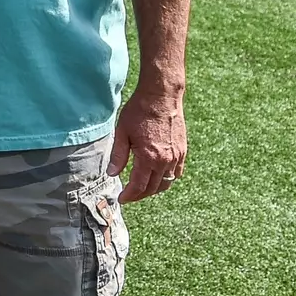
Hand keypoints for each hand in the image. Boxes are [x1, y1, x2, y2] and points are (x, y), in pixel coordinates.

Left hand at [108, 88, 186, 202]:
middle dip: (141, 194)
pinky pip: (177, 172)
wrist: (162, 96)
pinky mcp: (183, 150)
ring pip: (167, 182)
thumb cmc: (139, 111)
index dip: (130, 195)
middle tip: (130, 196)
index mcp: (149, 157)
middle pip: (154, 187)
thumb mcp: (122, 132)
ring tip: (142, 189)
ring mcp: (177, 156)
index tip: (122, 199)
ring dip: (155, 189)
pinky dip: (168, 178)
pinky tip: (159, 177)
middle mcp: (165, 160)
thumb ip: (118, 155)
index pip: (139, 186)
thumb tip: (112, 174)